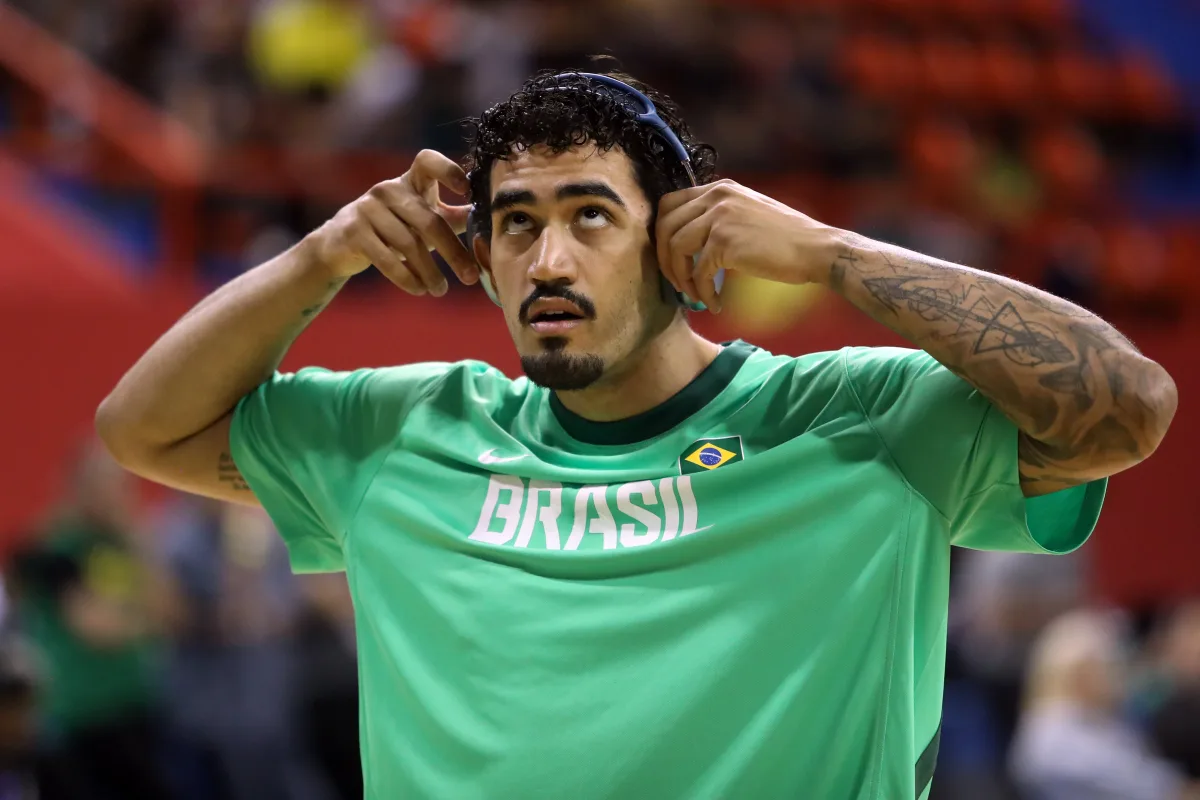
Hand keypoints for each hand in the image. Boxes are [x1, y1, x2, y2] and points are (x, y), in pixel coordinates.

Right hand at [307, 150, 478, 295]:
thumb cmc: (395, 228)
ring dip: (429, 271)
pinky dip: (406, 278)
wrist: (341, 244)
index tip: (466, 190)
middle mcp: (388, 189)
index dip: (447, 170)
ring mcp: (368, 208)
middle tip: (470, 277)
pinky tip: (420, 290)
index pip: (427, 161)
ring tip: (441, 291)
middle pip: (428, 220)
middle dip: (453, 252)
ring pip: (408, 244)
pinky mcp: (353, 231)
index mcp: (410, 180)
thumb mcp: (425, 218)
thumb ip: (455, 216)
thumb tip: (496, 218)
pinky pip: (386, 258)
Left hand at [656, 179, 838, 311]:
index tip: (669, 258)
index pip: (669, 203)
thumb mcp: (747, 213)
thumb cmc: (787, 239)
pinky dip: (702, 292)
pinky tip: (714, 303)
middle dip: (664, 259)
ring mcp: (719, 217)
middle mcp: (716, 197)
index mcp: (720, 188)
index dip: (661, 233)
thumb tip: (688, 242)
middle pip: (665, 225)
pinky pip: (698, 272)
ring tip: (695, 295)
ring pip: (676, 249)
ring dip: (681, 278)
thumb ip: (718, 217)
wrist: (816, 248)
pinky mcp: (725, 241)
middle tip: (676, 282)